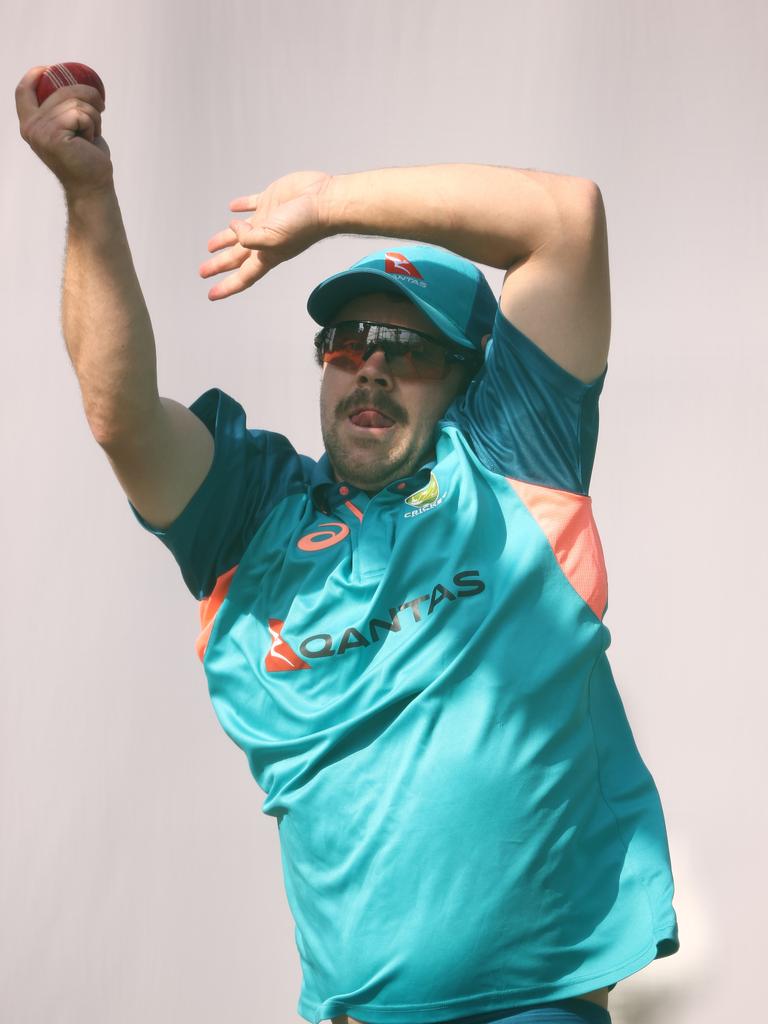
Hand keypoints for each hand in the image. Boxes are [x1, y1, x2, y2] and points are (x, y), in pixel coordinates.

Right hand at [15, 66, 112, 196]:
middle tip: (97, 115)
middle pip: (61, 89)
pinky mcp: (54, 136)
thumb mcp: (70, 127)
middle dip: (88, 97)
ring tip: (91, 134)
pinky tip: (90, 140)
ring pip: (75, 101)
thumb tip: (73, 84)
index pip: (23, 91)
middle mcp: (31, 127)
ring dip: (93, 116)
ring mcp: (40, 131)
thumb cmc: (87, 157)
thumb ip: (63, 109)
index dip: (34, 75)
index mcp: (31, 123)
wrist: (93, 186)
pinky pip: (81, 114)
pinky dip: (93, 125)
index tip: (50, 69)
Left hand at [199, 170, 331, 299]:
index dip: (226, 286)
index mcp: (267, 255)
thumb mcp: (273, 238)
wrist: (324, 201)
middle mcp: (265, 240)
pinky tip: (233, 208)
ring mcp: (268, 220)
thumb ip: (249, 238)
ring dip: (225, 239)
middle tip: (203, 271)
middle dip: (219, 264)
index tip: (211, 294)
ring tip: (211, 246)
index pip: (243, 276)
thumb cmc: (304, 224)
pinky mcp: (271, 201)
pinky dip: (240, 207)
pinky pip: (251, 204)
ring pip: (239, 233)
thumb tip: (235, 230)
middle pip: (237, 257)